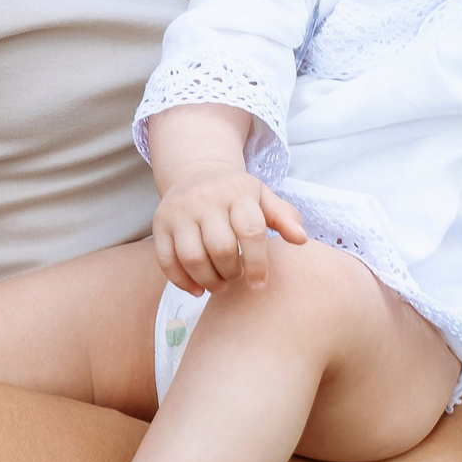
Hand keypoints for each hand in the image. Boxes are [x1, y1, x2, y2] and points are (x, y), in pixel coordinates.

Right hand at [152, 166, 308, 293]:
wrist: (195, 172)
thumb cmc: (236, 194)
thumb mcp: (263, 197)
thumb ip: (284, 217)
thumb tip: (302, 239)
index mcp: (237, 193)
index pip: (249, 231)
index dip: (256, 263)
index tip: (258, 284)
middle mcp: (205, 200)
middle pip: (220, 248)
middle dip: (231, 273)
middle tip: (236, 279)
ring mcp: (179, 212)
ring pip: (192, 257)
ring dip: (208, 280)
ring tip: (219, 285)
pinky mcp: (160, 225)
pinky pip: (166, 261)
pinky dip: (182, 281)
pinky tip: (197, 288)